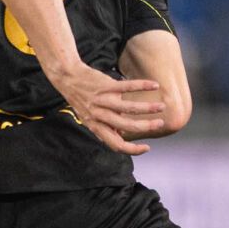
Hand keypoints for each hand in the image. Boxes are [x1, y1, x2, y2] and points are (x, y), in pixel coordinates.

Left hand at [48, 61, 164, 154]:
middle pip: (126, 127)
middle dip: (146, 127)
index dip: (132, 150)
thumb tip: (121, 137)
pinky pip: (127, 86)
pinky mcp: (106, 85)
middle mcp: (99, 115)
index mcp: (96, 126)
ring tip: (161, 106)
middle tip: (160, 124)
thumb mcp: (89, 117)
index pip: (115, 145)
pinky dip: (143, 86)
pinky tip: (154, 85)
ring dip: (148, 108)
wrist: (67, 77)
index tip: (147, 148)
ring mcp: (102, 100)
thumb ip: (105, 127)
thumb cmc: (81, 98)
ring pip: (129, 108)